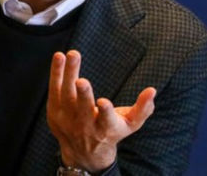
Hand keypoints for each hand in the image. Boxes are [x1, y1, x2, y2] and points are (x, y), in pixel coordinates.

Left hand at [46, 50, 155, 172]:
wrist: (83, 152)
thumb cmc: (110, 131)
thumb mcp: (130, 124)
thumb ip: (143, 109)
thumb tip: (152, 90)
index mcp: (106, 129)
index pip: (107, 121)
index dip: (106, 112)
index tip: (104, 102)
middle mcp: (85, 125)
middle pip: (83, 109)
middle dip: (83, 95)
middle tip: (82, 81)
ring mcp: (67, 119)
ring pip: (66, 95)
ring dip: (68, 74)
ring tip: (70, 55)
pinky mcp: (54, 111)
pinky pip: (54, 89)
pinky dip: (56, 73)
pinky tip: (59, 56)